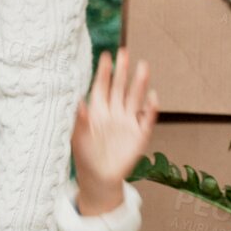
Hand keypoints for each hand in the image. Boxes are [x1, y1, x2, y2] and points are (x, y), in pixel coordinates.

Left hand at [72, 49, 156, 217]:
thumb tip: (80, 102)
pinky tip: (152, 97)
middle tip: (125, 52)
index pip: (102, 87)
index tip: (106, 56)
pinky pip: (147, 119)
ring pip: (135, 98)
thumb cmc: (85, 156)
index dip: (104, 72)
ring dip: (140, 83)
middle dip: (123, 71)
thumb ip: (81, 121)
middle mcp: (114, 112)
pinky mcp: (140, 135)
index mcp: (98, 110)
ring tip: (144, 66)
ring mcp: (128, 122)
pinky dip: (151, 109)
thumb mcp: (78, 138)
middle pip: (120, 88)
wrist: (99, 178)